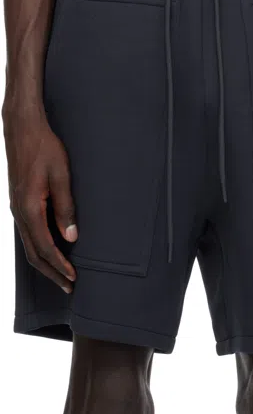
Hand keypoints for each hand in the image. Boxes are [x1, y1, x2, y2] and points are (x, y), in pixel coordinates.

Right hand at [3, 103, 76, 292]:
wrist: (22, 126)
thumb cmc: (44, 146)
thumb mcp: (61, 175)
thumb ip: (66, 207)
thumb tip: (71, 237)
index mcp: (29, 207)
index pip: (45, 247)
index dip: (59, 265)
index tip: (73, 278)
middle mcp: (19, 212)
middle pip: (33, 254)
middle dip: (52, 273)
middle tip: (68, 287)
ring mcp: (16, 208)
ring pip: (28, 246)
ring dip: (45, 264)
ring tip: (61, 275)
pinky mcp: (19, 203)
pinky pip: (27, 234)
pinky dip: (39, 249)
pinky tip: (50, 252)